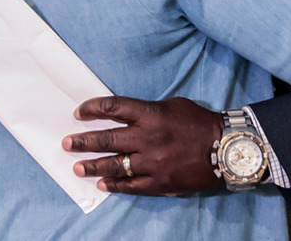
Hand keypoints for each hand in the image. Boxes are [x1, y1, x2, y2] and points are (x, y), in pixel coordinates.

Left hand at [62, 96, 223, 195]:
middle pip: (107, 138)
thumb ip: (148, 111)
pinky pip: (130, 185)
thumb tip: (126, 115)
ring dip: (93, 166)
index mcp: (151, 114)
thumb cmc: (199, 122)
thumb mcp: (173, 105)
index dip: (92, 109)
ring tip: (77, 168)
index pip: (113, 108)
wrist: (224, 148)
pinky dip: (115, 185)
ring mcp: (152, 162)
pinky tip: (102, 184)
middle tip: (67, 143)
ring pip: (114, 165)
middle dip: (83, 141)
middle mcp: (147, 138)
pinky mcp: (158, 182)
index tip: (78, 113)